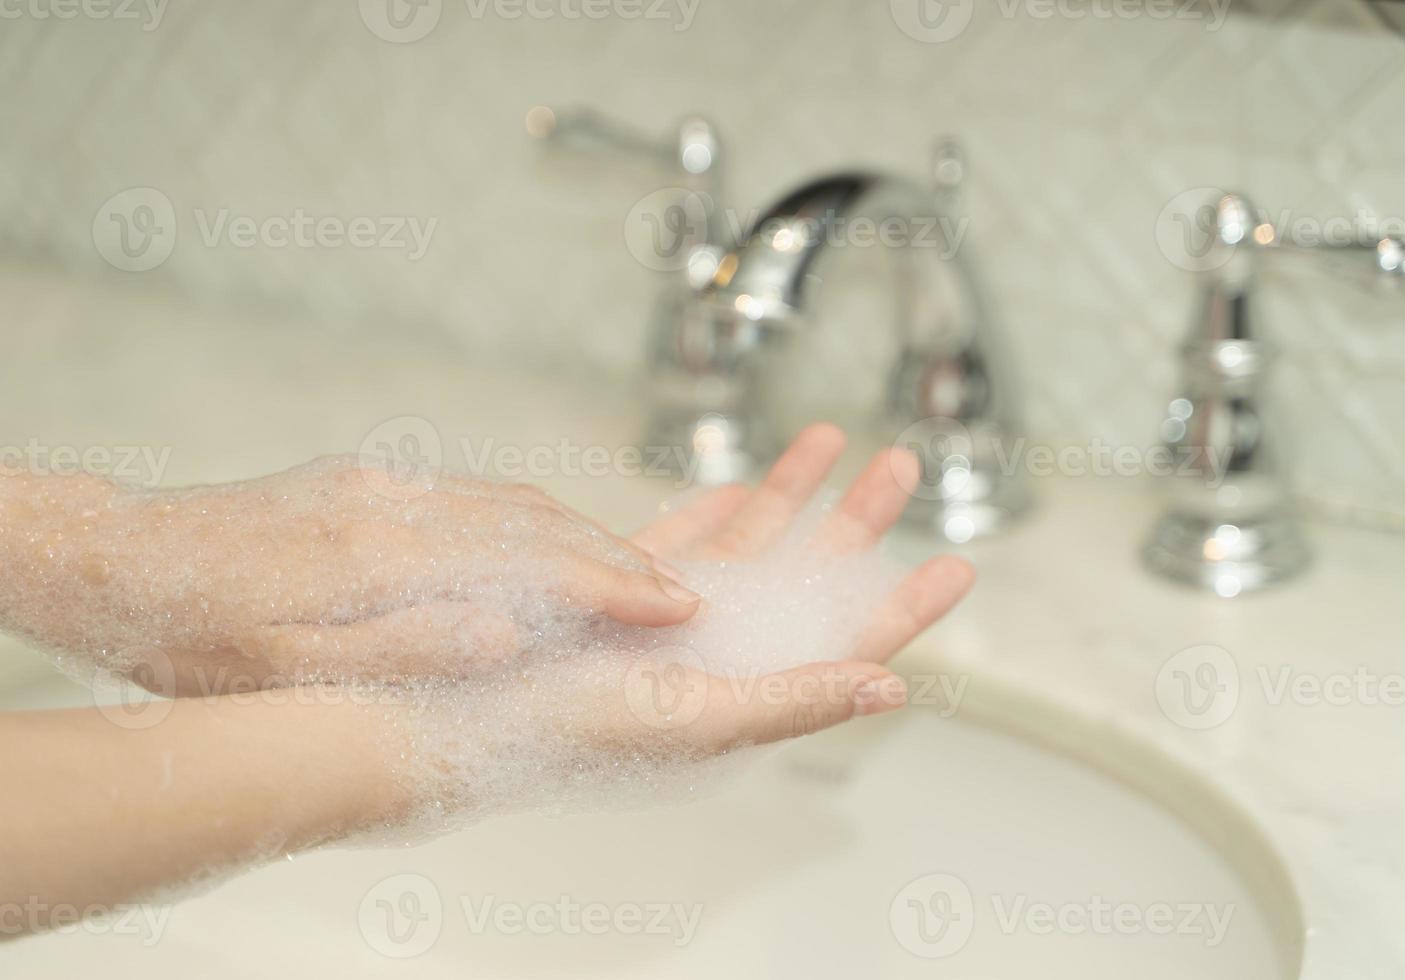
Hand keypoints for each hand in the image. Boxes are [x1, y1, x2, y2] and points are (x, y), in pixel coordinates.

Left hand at [0, 456, 702, 695]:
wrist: (123, 558)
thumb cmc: (196, 632)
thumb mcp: (293, 670)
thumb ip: (409, 649)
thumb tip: (511, 637)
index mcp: (386, 555)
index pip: (535, 565)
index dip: (615, 587)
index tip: (678, 606)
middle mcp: (397, 503)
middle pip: (538, 522)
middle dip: (618, 557)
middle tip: (681, 592)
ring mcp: (384, 483)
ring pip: (512, 500)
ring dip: (583, 533)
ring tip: (635, 569)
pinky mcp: (368, 479)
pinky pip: (475, 492)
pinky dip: (534, 518)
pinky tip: (550, 537)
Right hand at [606, 423, 975, 751]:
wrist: (471, 704)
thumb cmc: (575, 730)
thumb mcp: (699, 718)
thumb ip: (795, 699)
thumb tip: (889, 683)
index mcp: (750, 685)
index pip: (847, 642)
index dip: (903, 607)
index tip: (957, 566)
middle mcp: (721, 647)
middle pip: (810, 578)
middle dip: (856, 520)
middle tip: (901, 467)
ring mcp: (672, 615)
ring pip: (751, 543)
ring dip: (792, 492)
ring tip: (829, 438)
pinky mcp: (624, 587)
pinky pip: (680, 541)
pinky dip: (711, 512)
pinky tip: (736, 489)